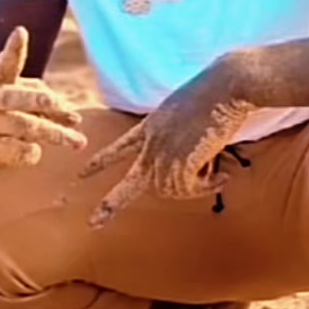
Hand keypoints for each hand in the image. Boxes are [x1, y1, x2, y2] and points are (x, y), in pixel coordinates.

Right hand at [0, 27, 85, 167]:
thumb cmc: (7, 109)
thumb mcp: (23, 97)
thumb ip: (50, 102)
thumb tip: (75, 119)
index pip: (6, 62)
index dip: (14, 48)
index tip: (20, 32)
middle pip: (18, 98)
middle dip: (40, 100)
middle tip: (55, 102)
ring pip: (24, 127)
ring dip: (54, 133)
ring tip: (78, 141)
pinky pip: (16, 151)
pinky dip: (31, 151)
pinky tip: (36, 150)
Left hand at [79, 63, 251, 227]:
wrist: (226, 86)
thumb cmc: (216, 93)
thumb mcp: (186, 113)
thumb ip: (179, 136)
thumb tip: (190, 164)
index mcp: (151, 126)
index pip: (120, 146)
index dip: (102, 161)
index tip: (82, 173)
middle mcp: (153, 142)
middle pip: (129, 181)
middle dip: (111, 204)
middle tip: (93, 223)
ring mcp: (164, 153)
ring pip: (169, 191)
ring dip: (194, 189)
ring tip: (216, 175)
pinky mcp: (180, 162)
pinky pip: (189, 190)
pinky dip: (207, 187)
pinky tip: (222, 176)